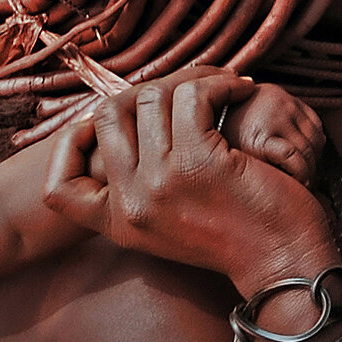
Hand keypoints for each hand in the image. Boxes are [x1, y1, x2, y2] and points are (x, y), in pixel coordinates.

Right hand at [45, 72, 340, 296]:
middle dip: (147, 89)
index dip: (73, 143)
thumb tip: (126, 122)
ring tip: (222, 86)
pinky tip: (240, 92)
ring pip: (152, 95)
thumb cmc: (237, 235)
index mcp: (118, 223)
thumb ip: (140, 189)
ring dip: (192, 79)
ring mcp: (160, 180)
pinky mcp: (197, 160)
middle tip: (188, 89)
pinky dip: (220, 83)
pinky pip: (194, 94)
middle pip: (108, 113)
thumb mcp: (168, 226)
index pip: (58, 188)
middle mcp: (131, 203)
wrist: (283, 262)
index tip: (113, 124)